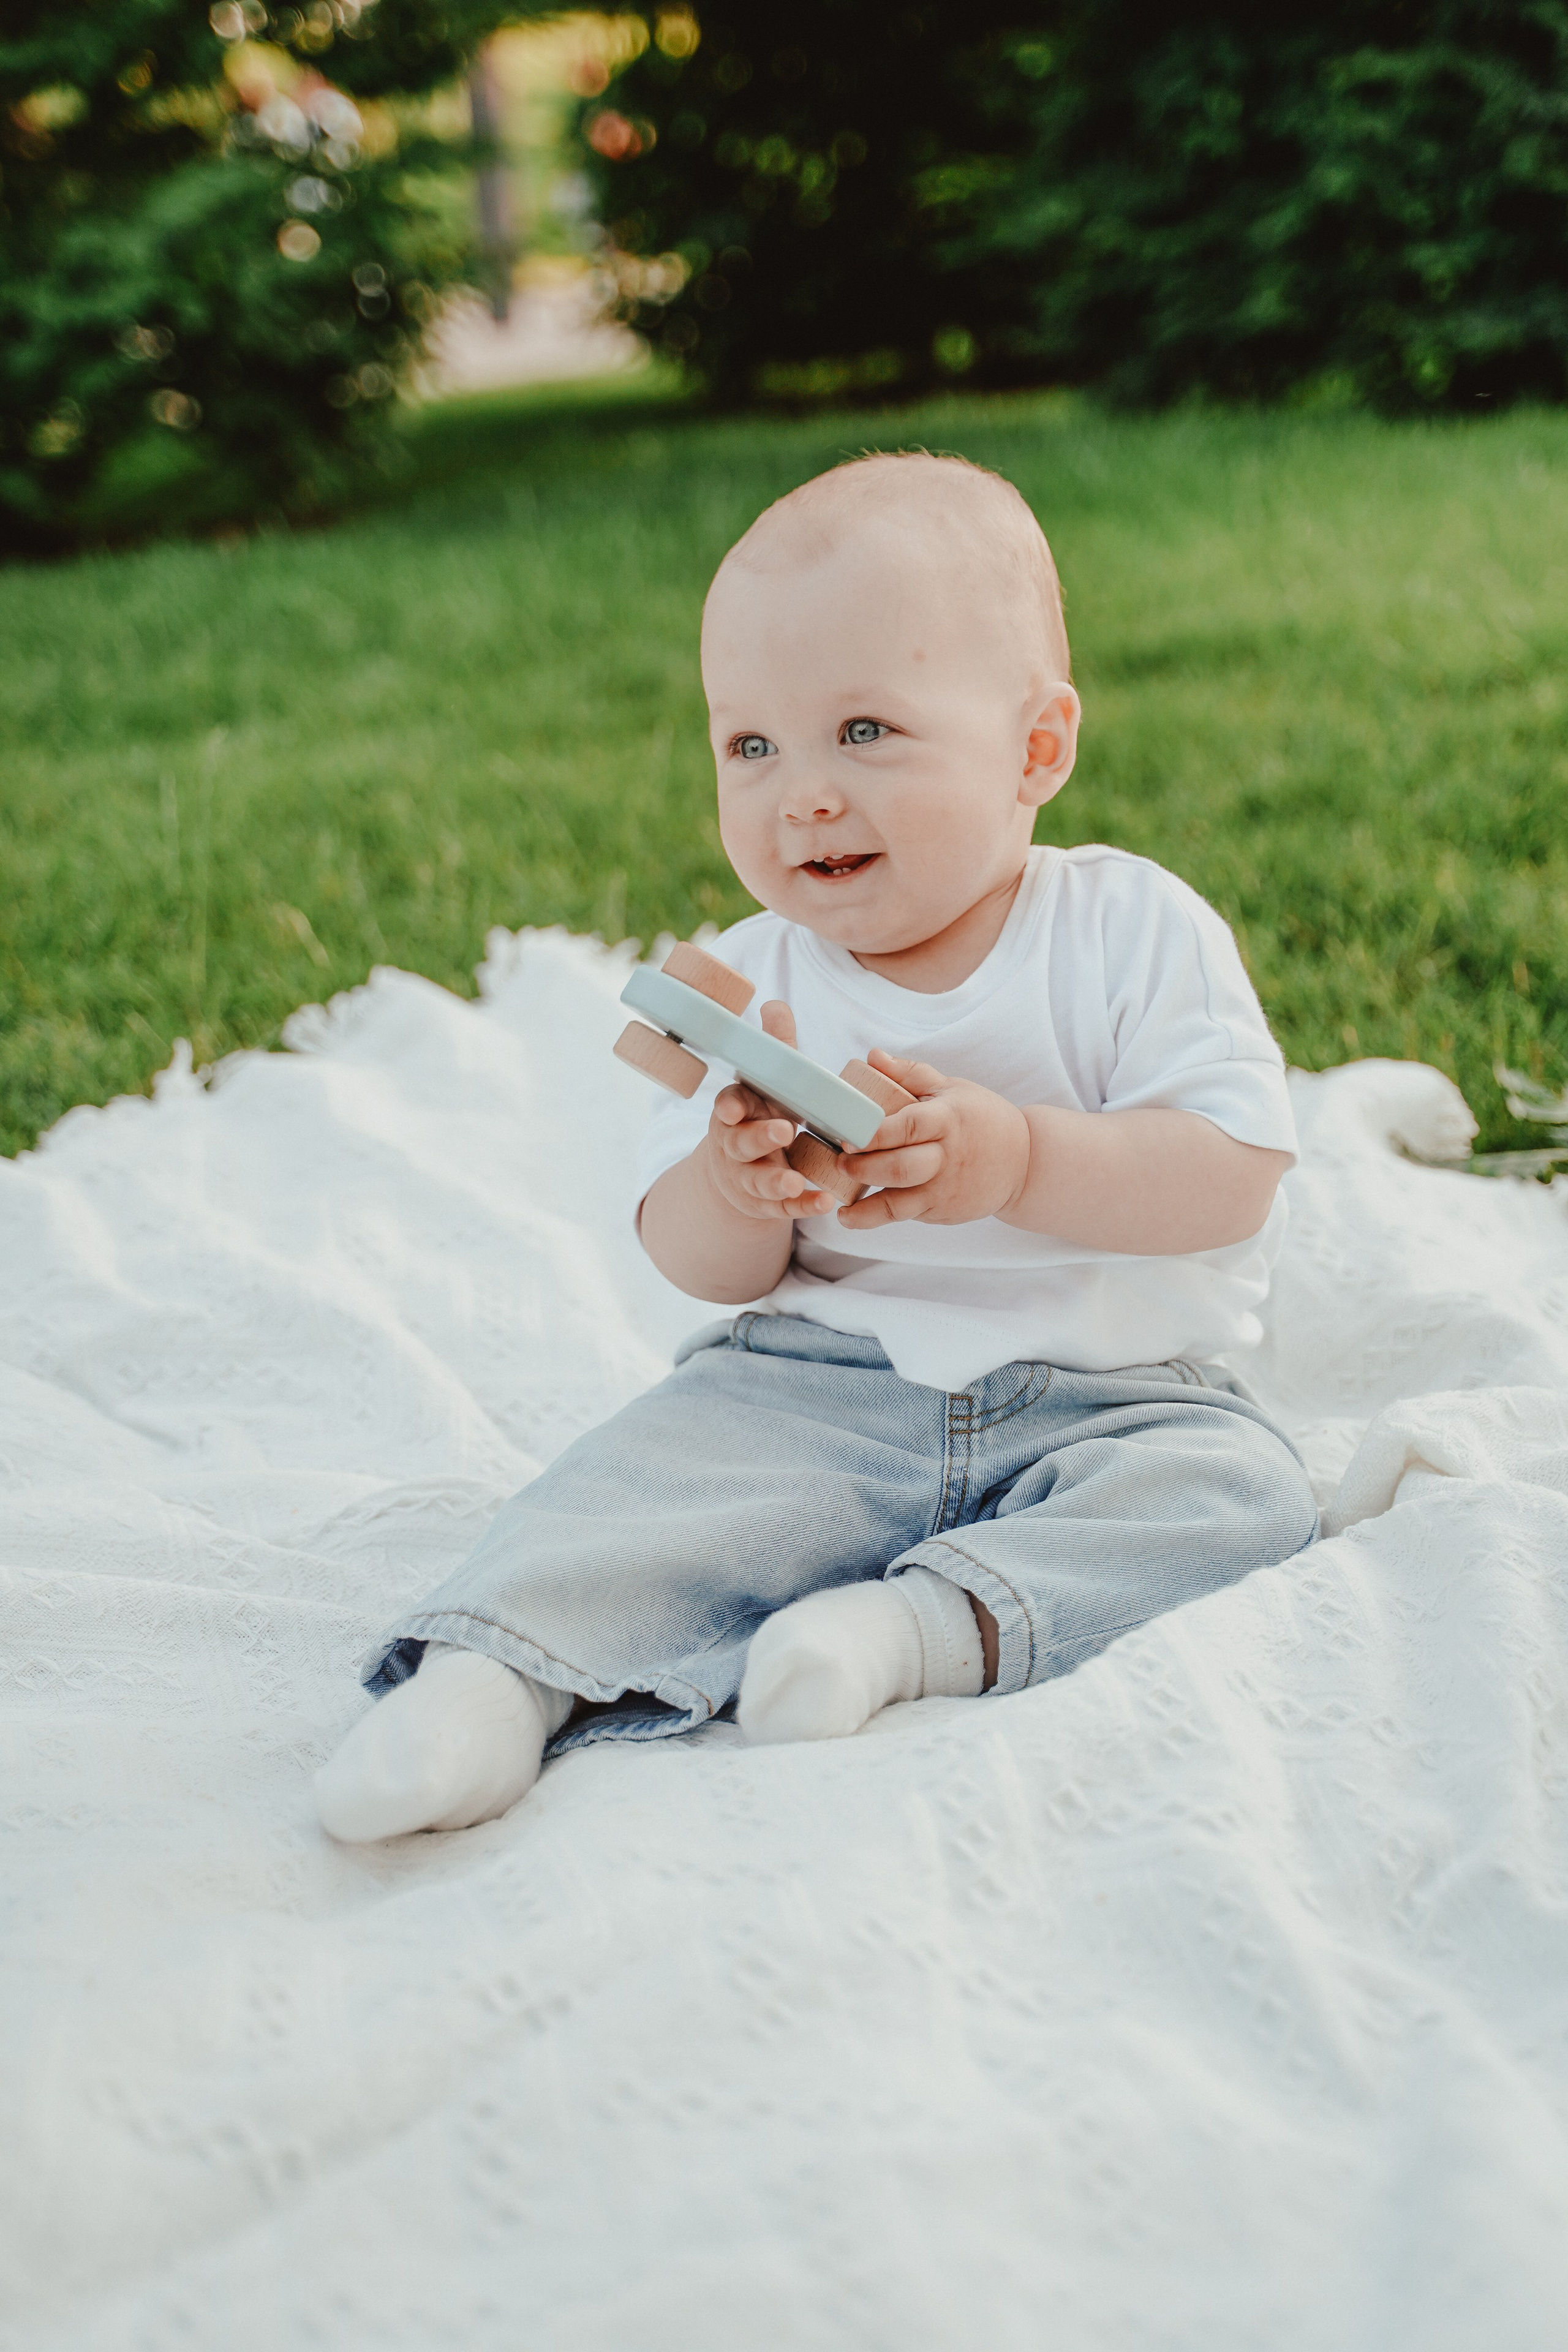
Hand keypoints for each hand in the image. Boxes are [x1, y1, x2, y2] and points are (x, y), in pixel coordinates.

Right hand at [704, 1000, 834, 1223]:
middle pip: (741, 1142)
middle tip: (782, 1131)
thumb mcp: (765, 1083)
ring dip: (776, 1180)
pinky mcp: (765, 1203)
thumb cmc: (759, 1115)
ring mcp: (748, 1177)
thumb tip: (774, 1004)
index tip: (733, 1109)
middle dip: (759, 1137)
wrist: (736, 1173)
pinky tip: (824, 1203)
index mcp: (736, 1110)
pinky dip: (801, 1206)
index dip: (730, 1107)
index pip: (727, 1105)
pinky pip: (782, 1209)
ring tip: (794, 1181)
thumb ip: (774, 1049)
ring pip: (757, 1180)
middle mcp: (736, 1144)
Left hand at [836, 1049, 1030, 1230]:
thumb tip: (872, 1057)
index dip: (876, 1133)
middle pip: (901, 1168)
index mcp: (948, 1119)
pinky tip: (852, 1217)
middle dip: (864, 1167)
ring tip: (840, 1202)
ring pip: (901, 1203)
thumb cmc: (981, 1118)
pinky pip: (907, 1216)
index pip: (909, 1127)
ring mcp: (945, 1189)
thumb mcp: (952, 1088)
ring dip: (865, 1206)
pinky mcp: (944, 1212)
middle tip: (839, 1160)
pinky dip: (876, 1219)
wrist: (1024, 1162)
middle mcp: (947, 1157)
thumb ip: (910, 1073)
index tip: (847, 1135)